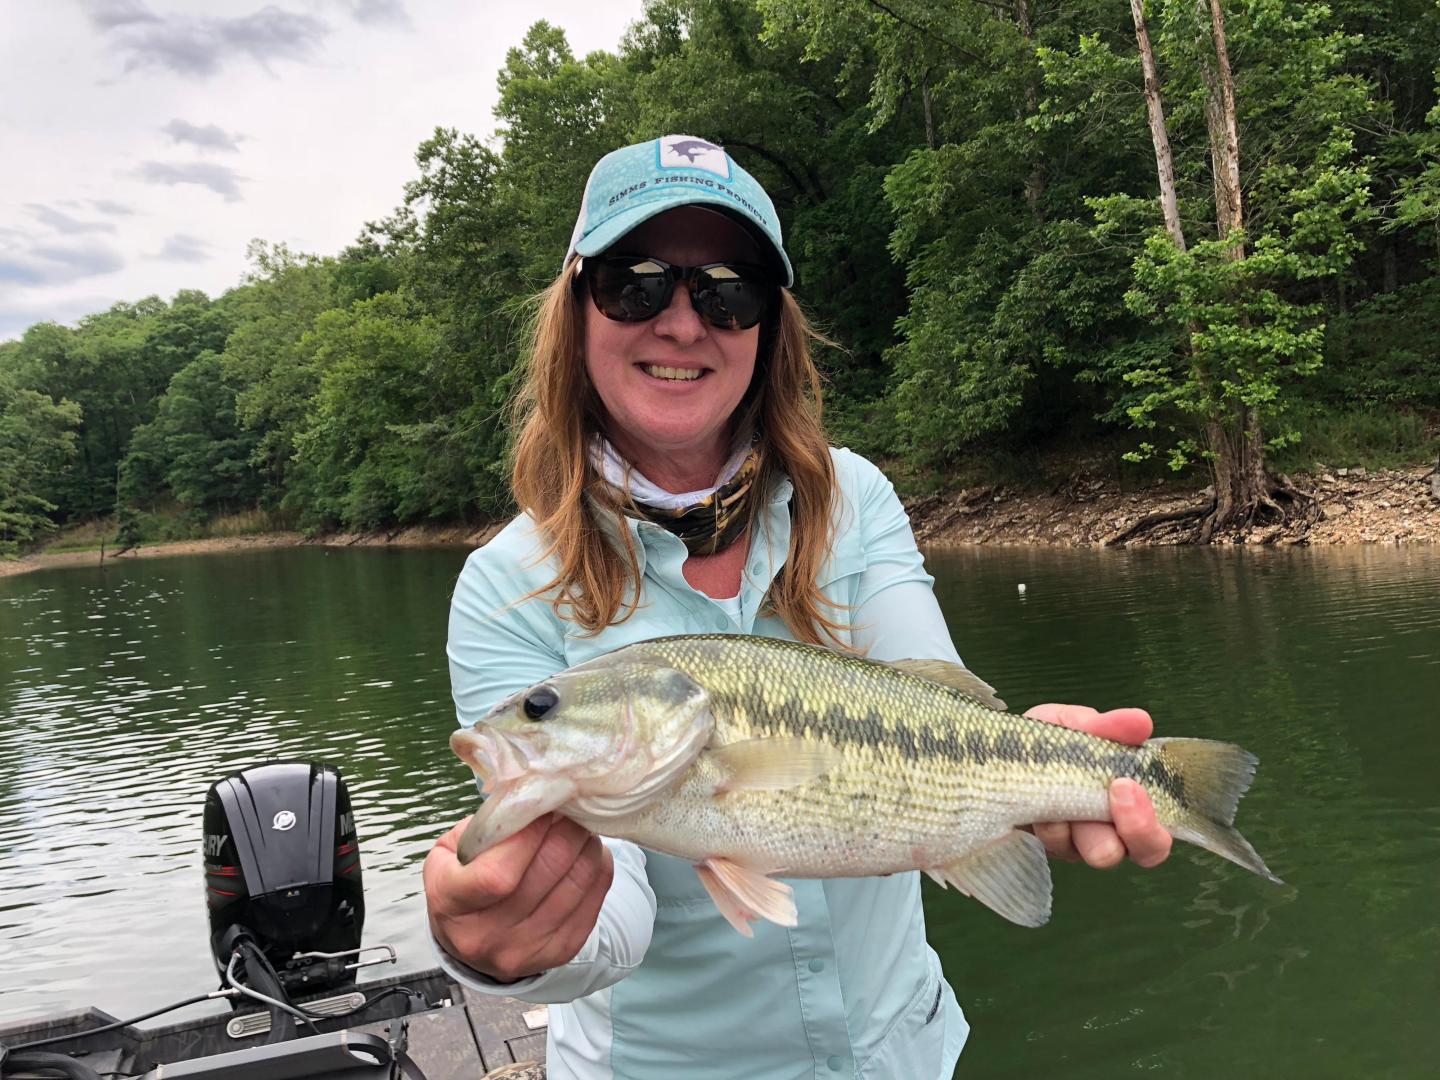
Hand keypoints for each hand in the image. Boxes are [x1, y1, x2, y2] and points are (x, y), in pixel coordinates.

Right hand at [424, 812, 612, 981]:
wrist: (470, 938)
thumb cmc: (461, 879)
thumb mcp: (450, 850)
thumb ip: (485, 827)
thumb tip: (536, 798)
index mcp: (451, 903)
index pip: (498, 873)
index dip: (529, 835)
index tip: (542, 807)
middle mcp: (486, 936)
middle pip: (546, 873)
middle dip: (566, 830)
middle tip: (572, 808)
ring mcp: (525, 950)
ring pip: (576, 885)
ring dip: (587, 846)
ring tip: (581, 827)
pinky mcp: (558, 953)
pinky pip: (592, 903)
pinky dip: (598, 870)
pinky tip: (589, 853)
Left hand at [1023, 704, 1172, 870]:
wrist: (996, 752)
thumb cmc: (1047, 742)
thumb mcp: (1073, 724)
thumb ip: (1108, 727)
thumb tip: (1141, 722)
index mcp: (1129, 806)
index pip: (1157, 837)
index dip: (1150, 824)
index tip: (1128, 785)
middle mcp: (1110, 834)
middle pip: (1140, 854)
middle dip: (1128, 827)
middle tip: (1112, 791)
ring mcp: (1076, 845)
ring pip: (1094, 853)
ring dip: (1079, 823)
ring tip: (1056, 794)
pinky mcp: (1044, 847)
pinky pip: (1053, 845)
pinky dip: (1047, 821)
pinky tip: (1035, 802)